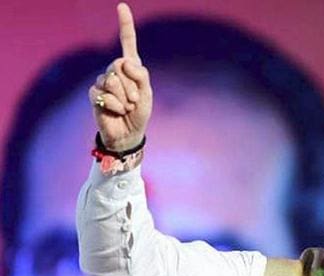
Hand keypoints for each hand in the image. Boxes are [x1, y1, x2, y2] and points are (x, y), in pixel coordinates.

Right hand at [88, 3, 152, 151]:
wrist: (128, 133)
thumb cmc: (140, 113)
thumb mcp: (147, 93)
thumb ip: (141, 75)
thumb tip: (125, 62)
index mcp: (132, 68)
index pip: (128, 43)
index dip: (125, 25)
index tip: (122, 6)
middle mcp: (116, 71)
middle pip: (119, 64)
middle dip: (131, 85)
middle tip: (134, 100)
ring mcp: (104, 81)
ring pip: (111, 78)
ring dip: (124, 96)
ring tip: (126, 107)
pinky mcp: (95, 94)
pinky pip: (104, 93)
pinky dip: (115, 105)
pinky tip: (117, 111)